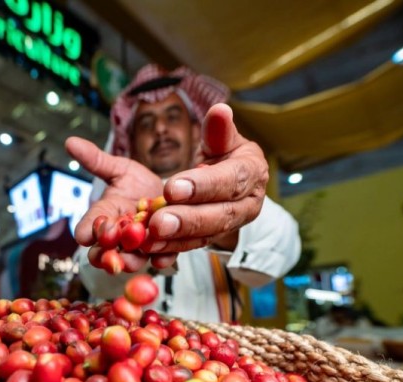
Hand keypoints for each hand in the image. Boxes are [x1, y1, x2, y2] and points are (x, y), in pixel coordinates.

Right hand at [65, 137, 175, 270]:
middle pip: (104, 252)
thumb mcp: (118, 169)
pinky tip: (162, 258)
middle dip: (105, 253)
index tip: (85, 234)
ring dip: (131, 260)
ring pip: (130, 260)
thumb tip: (71, 141)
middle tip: (109, 251)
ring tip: (133, 257)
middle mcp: (118, 238)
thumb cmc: (137, 184)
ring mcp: (139, 248)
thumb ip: (96, 160)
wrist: (169, 194)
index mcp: (103, 218)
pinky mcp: (163, 251)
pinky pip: (160, 260)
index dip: (87, 231)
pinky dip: (161, 260)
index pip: (87, 229)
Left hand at [141, 103, 268, 253]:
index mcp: (252, 174)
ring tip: (150, 237)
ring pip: (206, 234)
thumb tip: (220, 110)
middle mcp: (248, 204)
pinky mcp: (215, 238)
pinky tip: (152, 250)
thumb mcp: (223, 139)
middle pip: (220, 215)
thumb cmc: (225, 154)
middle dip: (188, 220)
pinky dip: (173, 249)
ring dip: (176, 238)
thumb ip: (218, 130)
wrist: (228, 180)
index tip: (172, 188)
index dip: (202, 186)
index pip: (230, 181)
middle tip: (158, 222)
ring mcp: (232, 225)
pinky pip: (194, 246)